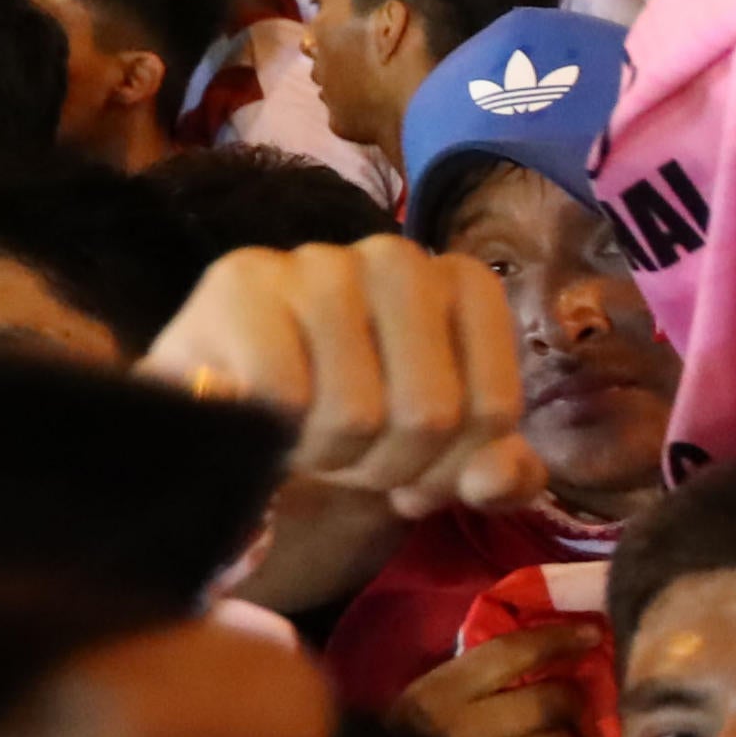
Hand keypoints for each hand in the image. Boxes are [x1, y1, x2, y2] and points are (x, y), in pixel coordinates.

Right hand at [137, 239, 541, 515]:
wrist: (236, 410)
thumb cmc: (355, 423)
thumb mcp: (439, 460)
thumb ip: (496, 472)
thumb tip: (499, 478)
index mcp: (464, 286)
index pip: (493, 412)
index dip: (452, 468)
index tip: (416, 469)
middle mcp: (399, 258)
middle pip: (430, 414)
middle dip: (391, 468)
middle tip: (355, 459)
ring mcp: (319, 262)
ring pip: (356, 413)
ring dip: (330, 459)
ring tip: (310, 443)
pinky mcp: (242, 282)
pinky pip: (283, 397)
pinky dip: (273, 436)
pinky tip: (263, 425)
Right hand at [384, 620, 604, 736]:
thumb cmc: (426, 725)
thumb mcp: (442, 685)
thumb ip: (490, 667)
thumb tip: (560, 645)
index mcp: (446, 691)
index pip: (514, 653)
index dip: (558, 639)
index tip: (592, 634)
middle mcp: (468, 731)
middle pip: (550, 703)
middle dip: (568, 698)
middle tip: (566, 699)